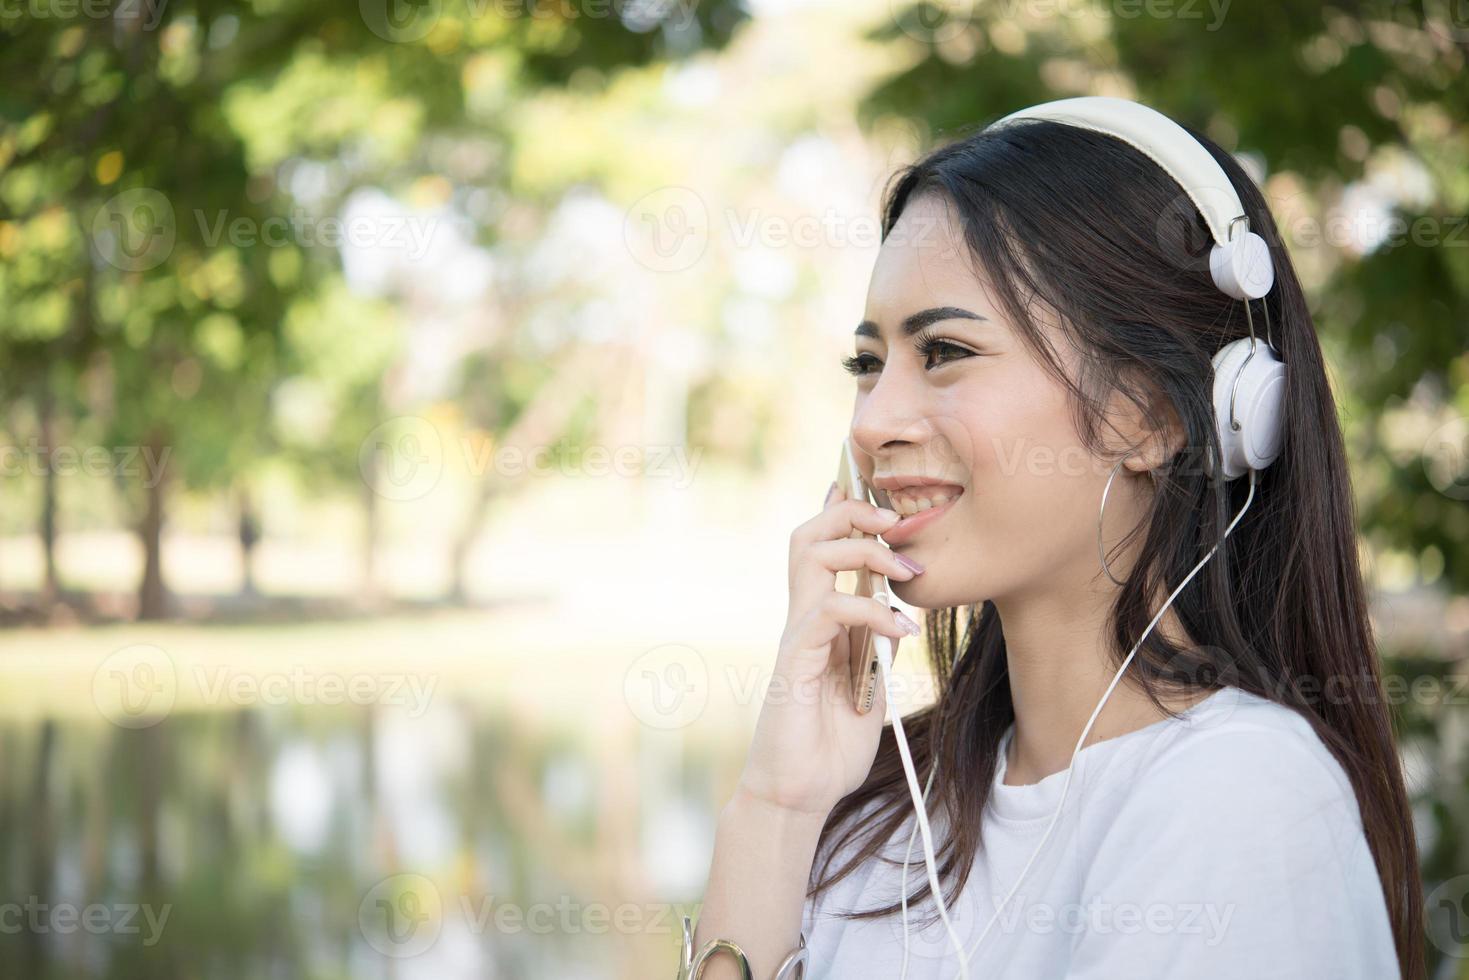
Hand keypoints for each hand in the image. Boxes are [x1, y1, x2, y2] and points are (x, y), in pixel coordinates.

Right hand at [736, 479, 921, 817]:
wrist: (798, 795)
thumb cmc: (828, 749)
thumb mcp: (868, 690)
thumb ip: (875, 652)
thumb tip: (897, 620)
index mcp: (819, 623)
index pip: (823, 550)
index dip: (846, 516)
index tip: (882, 503)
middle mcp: (803, 619)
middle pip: (810, 535)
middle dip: (852, 514)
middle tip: (895, 522)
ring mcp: (797, 636)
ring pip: (812, 555)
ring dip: (864, 550)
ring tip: (906, 570)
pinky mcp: (796, 659)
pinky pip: (830, 610)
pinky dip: (872, 611)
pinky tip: (900, 632)